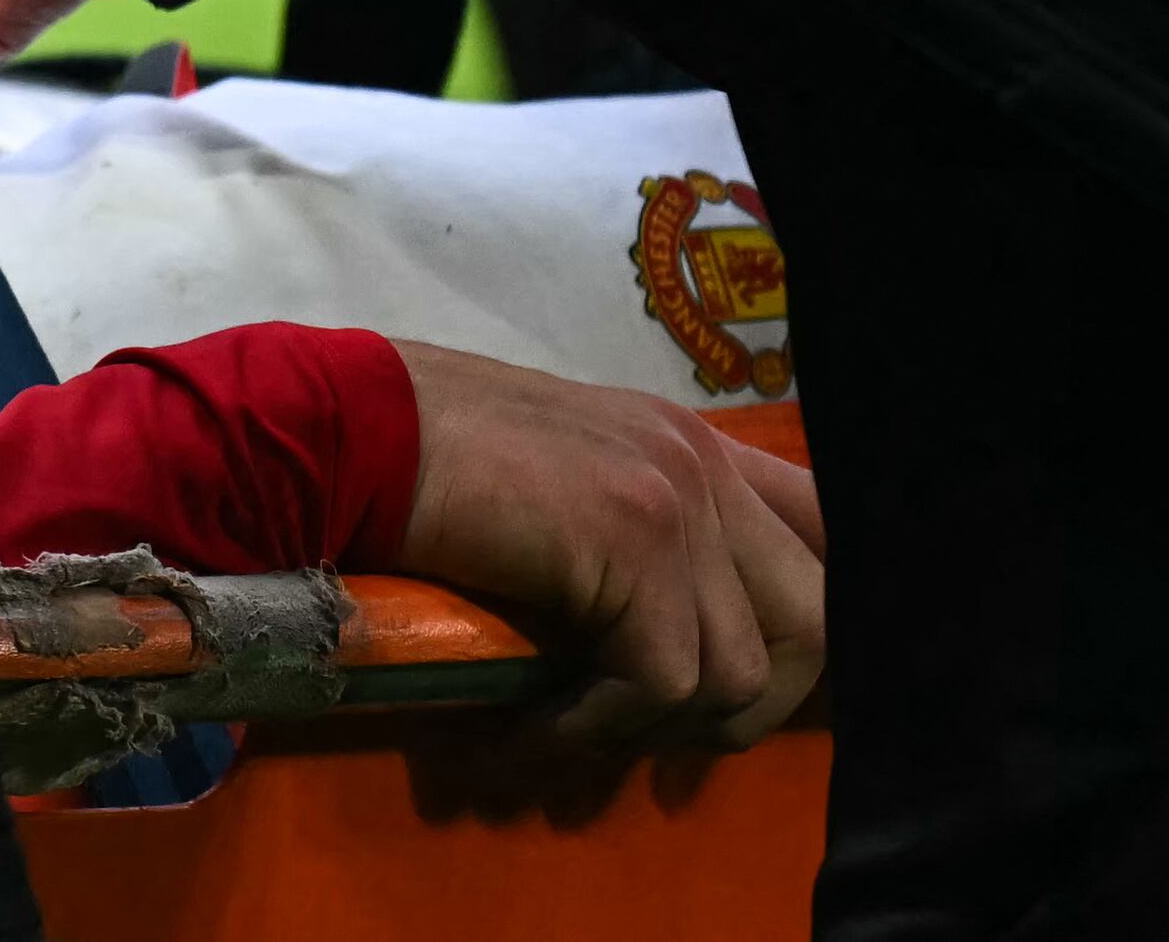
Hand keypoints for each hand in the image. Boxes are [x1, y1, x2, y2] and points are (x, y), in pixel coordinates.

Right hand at [390, 338, 827, 749]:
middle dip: (747, 704)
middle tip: (649, 737)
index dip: (802, 623)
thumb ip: (624, 528)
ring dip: (649, 733)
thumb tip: (662, 639)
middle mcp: (700, 462)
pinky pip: (660, 685)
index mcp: (688, 443)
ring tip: (561, 739)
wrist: (345, 429)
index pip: (823, 527)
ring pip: (739, 672)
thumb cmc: (419, 456)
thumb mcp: (555, 482)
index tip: (730, 689)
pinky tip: (520, 732)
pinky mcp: (636, 544)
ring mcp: (676, 499)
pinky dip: (590, 730)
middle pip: (815, 618)